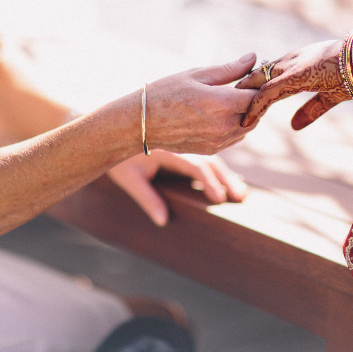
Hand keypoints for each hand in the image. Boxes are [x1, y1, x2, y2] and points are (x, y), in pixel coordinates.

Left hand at [108, 151, 247, 225]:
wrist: (112, 130)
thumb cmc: (119, 158)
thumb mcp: (129, 178)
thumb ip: (147, 198)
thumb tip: (163, 221)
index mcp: (168, 149)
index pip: (195, 164)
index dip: (208, 181)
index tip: (219, 198)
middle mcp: (180, 143)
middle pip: (209, 160)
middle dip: (226, 179)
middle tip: (240, 197)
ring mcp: (184, 143)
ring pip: (211, 156)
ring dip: (226, 174)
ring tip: (241, 192)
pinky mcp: (184, 145)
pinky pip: (206, 154)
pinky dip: (218, 168)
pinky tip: (229, 179)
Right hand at [145, 53, 259, 153]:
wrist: (141, 123)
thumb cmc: (166, 92)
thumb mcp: (196, 75)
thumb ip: (228, 69)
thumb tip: (253, 57)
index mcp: (222, 103)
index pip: (256, 95)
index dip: (257, 85)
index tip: (252, 77)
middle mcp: (224, 125)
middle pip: (255, 112)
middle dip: (253, 100)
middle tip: (241, 87)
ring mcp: (218, 140)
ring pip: (247, 127)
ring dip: (245, 114)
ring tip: (228, 100)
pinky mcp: (212, 149)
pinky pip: (235, 137)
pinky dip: (235, 126)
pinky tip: (220, 114)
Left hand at [235, 40, 349, 129]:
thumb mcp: (329, 96)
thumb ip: (310, 110)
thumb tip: (293, 126)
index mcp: (297, 64)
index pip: (267, 74)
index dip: (252, 89)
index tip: (238, 102)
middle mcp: (289, 62)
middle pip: (255, 76)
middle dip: (239, 93)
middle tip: (222, 109)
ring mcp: (290, 67)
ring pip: (257, 83)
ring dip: (242, 100)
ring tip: (227, 116)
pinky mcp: (295, 75)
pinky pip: (268, 92)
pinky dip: (256, 106)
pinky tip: (247, 120)